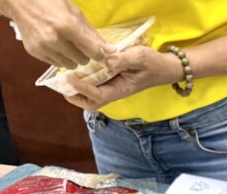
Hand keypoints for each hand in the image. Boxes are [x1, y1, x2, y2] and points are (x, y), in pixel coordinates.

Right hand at [3, 0, 111, 68]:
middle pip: (83, 60)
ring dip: (72, 57)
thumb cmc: (50, 2)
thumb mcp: (74, 12)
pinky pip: (56, 63)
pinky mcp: (35, 52)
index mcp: (67, 26)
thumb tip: (110, 50)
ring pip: (70, 65)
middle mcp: (54, 40)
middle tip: (79, 43)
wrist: (19, 2)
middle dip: (84, 54)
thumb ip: (92, 33)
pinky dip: (59, 57)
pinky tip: (54, 44)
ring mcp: (43, 47)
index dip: (101, 54)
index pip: (93, 52)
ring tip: (66, 44)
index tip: (102, 52)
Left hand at [63, 47, 184, 109]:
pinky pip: (94, 87)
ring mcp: (113, 89)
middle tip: (62, 82)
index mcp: (121, 90)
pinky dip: (82, 82)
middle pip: (91, 103)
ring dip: (76, 90)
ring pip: (90, 97)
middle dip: (75, 96)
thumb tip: (105, 61)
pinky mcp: (111, 83)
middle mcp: (115, 92)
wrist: (164, 68)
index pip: (98, 95)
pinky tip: (76, 69)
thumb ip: (122, 59)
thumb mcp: (140, 57)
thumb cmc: (153, 63)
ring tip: (65, 76)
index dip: (82, 88)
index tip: (69, 76)